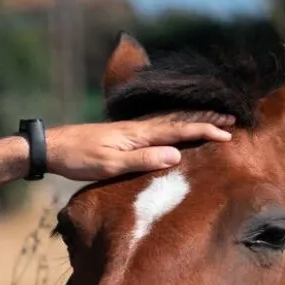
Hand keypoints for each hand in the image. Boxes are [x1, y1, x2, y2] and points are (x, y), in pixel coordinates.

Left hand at [44, 113, 234, 181]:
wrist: (52, 147)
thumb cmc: (79, 158)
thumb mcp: (110, 164)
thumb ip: (142, 160)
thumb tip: (176, 155)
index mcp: (138, 134)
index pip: (179, 130)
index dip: (205, 131)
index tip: (228, 133)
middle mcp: (137, 128)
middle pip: (178, 121)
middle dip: (205, 121)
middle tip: (232, 120)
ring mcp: (130, 131)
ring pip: (169, 123)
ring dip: (192, 122)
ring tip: (212, 121)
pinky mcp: (123, 136)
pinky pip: (157, 129)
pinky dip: (174, 127)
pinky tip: (175, 131)